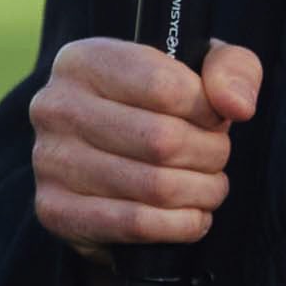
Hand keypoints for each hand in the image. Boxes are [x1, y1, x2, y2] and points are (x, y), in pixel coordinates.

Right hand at [31, 36, 266, 265]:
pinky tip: (190, 216)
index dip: (208, 111)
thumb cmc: (157, 110)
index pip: (165, 87)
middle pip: (163, 140)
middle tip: (215, 158)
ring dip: (201, 193)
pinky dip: (181, 225)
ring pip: (155, 186)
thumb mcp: (198, 71)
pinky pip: (136, 224)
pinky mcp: (54, 210)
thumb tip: (237, 106)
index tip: (214, 119)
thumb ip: (230, 69)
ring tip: (208, 187)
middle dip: (209, 155)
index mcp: (83, 60)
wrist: (104, 162)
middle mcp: (55, 106)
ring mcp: (48, 161)